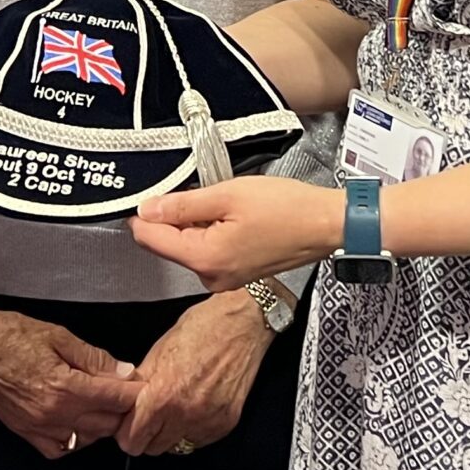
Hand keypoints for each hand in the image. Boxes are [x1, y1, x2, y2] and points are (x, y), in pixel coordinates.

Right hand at [0, 272, 140, 456]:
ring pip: (86, 438)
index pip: (115, 399)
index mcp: (64, 387)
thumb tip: (123, 371)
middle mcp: (52, 414)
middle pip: (106, 423)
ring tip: (103, 403)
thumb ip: (93, 358)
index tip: (143, 385)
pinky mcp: (24, 432)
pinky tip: (76, 421)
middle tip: (126, 392)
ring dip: (101, 423)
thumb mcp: (58, 335)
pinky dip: (74, 438)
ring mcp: (37, 427)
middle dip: (122, 409)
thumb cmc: (8, 335)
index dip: (135, 392)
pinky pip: (59, 448)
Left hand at [117, 291, 273, 456]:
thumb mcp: (159, 351)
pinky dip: (192, 429)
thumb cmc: (202, 329)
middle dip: (147, 434)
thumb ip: (140, 384)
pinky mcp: (226, 424)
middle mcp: (186, 415)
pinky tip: (194, 406)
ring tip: (174, 408)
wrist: (242, 324)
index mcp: (164, 396)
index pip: (132, 440)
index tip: (130, 423)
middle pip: (153, 449)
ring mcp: (209, 422)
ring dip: (171, 434)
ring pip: (177, 447)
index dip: (126, 431)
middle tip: (151, 415)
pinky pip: (199, 440)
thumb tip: (126, 404)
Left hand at [130, 176, 341, 292]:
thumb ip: (182, 204)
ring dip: (194, 222)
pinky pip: (208, 251)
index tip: (152, 191)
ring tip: (223, 201)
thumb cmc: (285, 208)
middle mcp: (210, 277)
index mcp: (204, 259)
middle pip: (168, 244)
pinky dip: (210, 231)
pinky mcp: (235, 274)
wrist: (326, 225)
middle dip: (173, 216)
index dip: (144, 213)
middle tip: (200, 190)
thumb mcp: (227, 195)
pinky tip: (231, 215)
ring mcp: (223, 279)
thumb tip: (146, 210)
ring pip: (188, 246)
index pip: (150, 239)